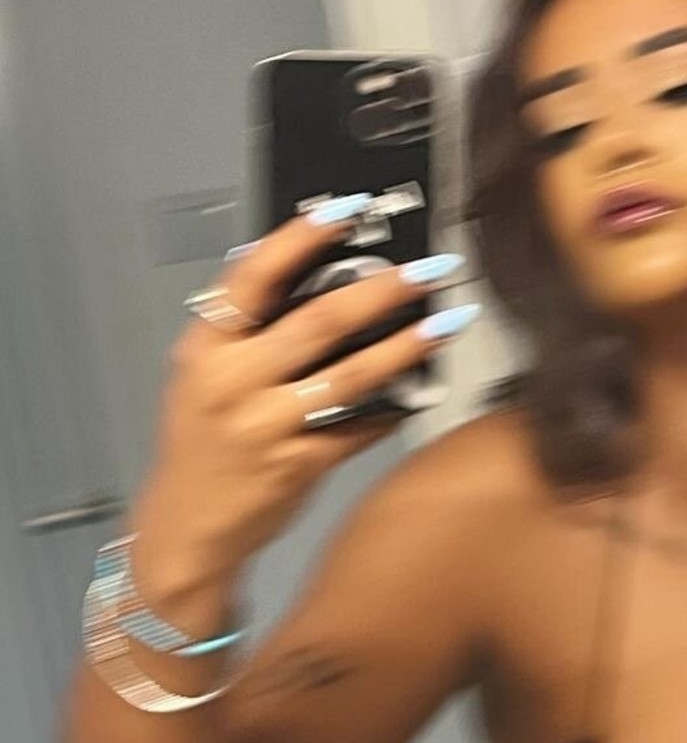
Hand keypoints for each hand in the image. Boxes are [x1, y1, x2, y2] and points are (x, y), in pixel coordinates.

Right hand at [128, 205, 476, 603]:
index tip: (347, 210)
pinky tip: (421, 394)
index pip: (253, 277)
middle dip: (382, 289)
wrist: (184, 532)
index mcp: (204, 348)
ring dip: (405, 346)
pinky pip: (358, 430)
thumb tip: (298, 268)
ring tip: (446, 323)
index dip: (301, 238)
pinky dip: (393, 411)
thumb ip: (244, 330)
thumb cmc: (201, 446)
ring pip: (350, 375)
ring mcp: (265, 427)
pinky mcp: (296, 467)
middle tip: (428, 270)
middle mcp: (232, 382)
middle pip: (318, 322)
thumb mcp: (204, 378)